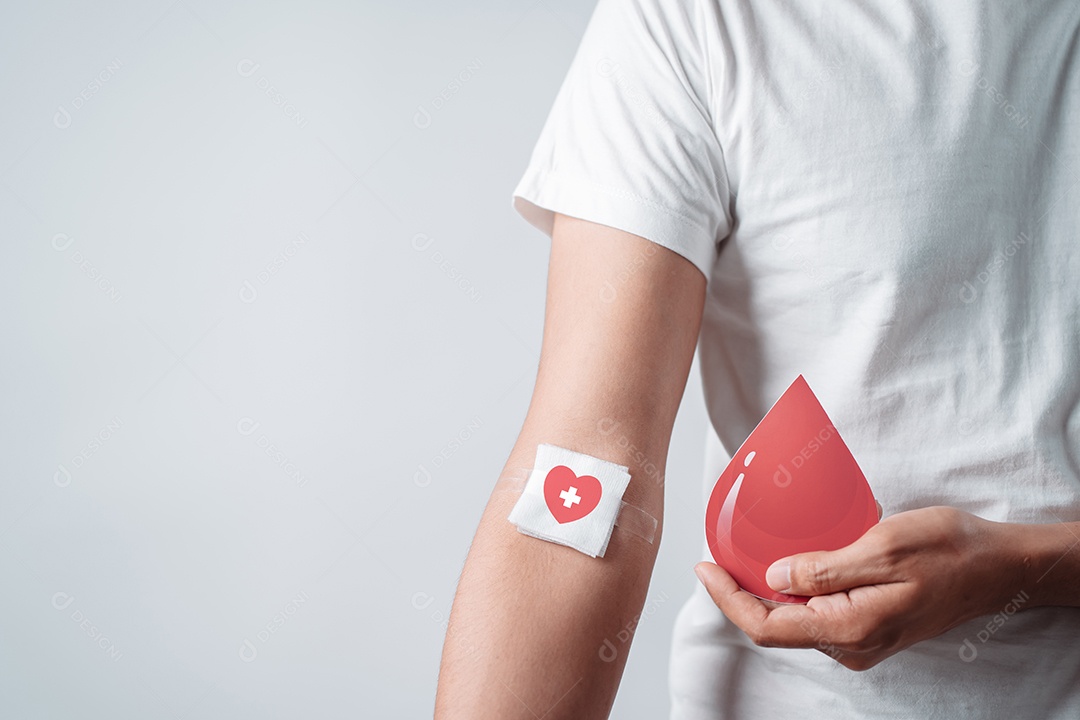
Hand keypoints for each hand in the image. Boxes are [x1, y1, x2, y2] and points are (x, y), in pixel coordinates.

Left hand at [694, 506, 1025, 669]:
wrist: (996, 567)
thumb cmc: (948, 552)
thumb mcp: (881, 548)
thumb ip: (823, 569)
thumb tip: (773, 579)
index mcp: (849, 629)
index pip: (766, 626)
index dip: (727, 599)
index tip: (705, 568)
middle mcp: (851, 644)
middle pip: (775, 627)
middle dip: (739, 595)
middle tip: (717, 558)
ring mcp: (860, 640)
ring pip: (794, 622)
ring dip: (765, 594)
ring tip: (743, 558)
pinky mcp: (867, 627)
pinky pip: (816, 615)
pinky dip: (792, 594)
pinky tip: (786, 567)